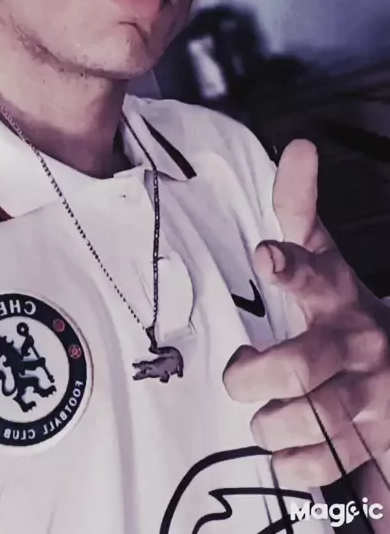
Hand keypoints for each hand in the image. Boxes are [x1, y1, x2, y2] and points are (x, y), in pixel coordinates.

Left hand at [223, 139, 389, 487]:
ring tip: (268, 411)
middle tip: (242, 373)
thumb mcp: (325, 258)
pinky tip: (293, 447)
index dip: (290, 265)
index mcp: (339, 294)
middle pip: (297, 366)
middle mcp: (358, 344)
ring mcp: (370, 398)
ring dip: (269, 424)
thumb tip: (301, 146)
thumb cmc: (343, 311)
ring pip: (303, 423)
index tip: (266, 254)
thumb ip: (299, 208)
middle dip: (251, 376)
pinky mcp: (373, 444)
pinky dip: (292, 464)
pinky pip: (319, 470)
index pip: (315, 272)